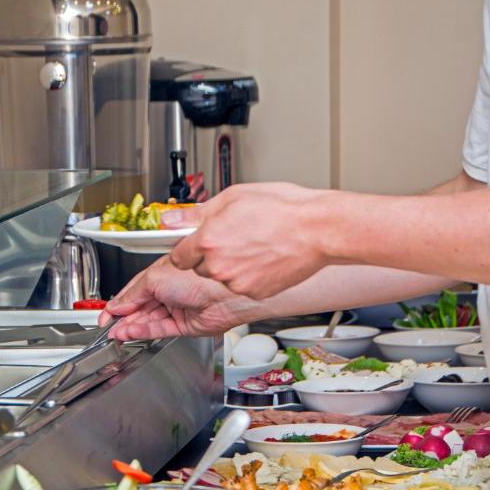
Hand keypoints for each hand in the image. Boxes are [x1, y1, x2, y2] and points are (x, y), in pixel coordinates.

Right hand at [101, 257, 254, 340]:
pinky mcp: (184, 326)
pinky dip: (143, 332)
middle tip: (108, 325)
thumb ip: (133, 293)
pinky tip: (130, 333)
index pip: (135, 290)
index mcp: (163, 274)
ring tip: (116, 332)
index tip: (107, 312)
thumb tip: (119, 304)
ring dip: (130, 326)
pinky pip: (159, 330)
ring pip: (148, 320)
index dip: (120, 301)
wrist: (223, 294)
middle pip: (140, 307)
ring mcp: (178, 309)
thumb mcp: (154, 277)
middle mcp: (170, 291)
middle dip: (123, 317)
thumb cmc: (197, 276)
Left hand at [163, 182, 332, 298]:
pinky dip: (249, 276)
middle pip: (198, 268)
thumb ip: (196, 213)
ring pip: (220, 278)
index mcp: (208, 240)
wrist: (318, 230)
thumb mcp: (233, 197)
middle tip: (232, 238)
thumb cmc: (283, 209)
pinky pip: (242, 286)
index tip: (195, 243)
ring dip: (229, 266)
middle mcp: (218, 265)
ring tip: (253, 245)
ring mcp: (236, 283)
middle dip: (209, 256)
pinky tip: (263, 258)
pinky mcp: (254, 293)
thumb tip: (171, 219)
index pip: (177, 256)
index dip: (187, 248)